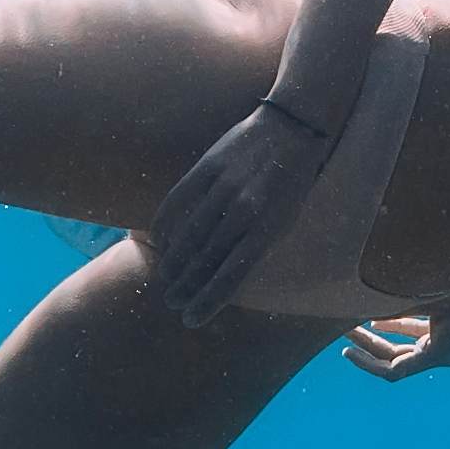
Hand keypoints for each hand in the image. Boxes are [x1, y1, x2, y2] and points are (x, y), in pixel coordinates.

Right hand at [138, 97, 341, 317]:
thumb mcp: (285, 221)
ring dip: (172, 262)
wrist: (291, 129)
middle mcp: (244, 211)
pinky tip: (157, 241)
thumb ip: (257, 247)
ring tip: (163, 279)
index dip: (209, 300)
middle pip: (206, 259)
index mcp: (268, 229)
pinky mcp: (207, 167)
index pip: (231, 276)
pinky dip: (165, 224)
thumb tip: (228, 278)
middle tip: (171, 302)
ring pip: (189, 233)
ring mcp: (224, 187)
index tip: (192, 319)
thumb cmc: (291, 183)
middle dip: (186, 286)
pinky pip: (178, 200)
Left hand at [344, 271, 449, 379]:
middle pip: (396, 359)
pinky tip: (375, 319)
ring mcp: (446, 341)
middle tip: (341, 333)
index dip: (367, 364)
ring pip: (405, 347)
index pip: (394, 371)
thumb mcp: (424, 294)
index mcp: (440, 353)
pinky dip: (396, 327)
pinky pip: (416, 335)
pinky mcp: (448, 328)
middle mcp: (443, 353)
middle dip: (367, 346)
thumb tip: (355, 312)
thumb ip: (392, 307)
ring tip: (350, 326)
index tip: (345, 352)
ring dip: (379, 337)